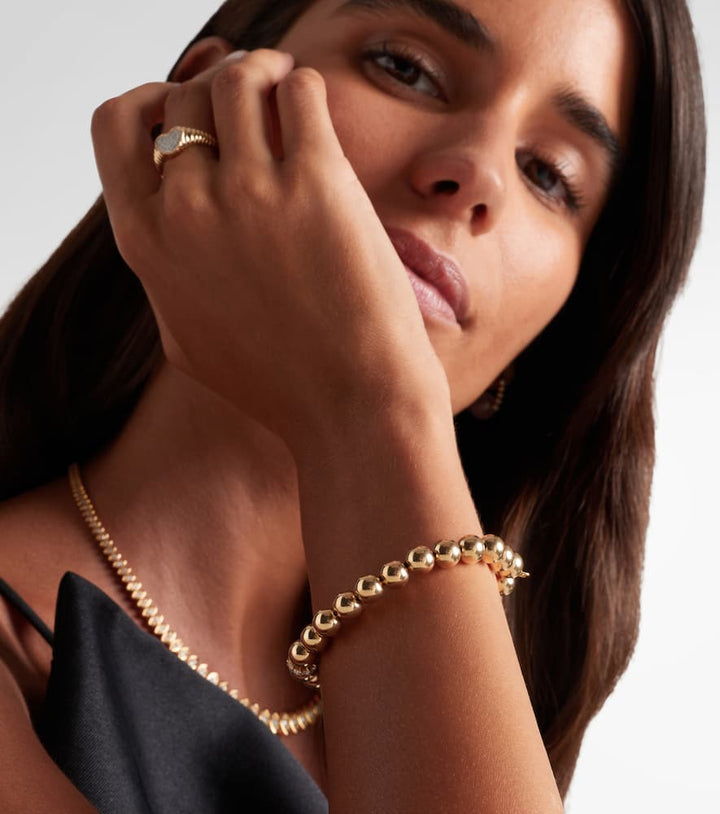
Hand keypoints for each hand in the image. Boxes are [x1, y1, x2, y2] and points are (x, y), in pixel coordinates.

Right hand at [91, 49, 449, 452]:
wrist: (349, 408)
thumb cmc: (278, 382)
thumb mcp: (187, 335)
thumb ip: (168, 270)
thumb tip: (170, 216)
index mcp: (147, 242)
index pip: (116, 125)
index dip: (151, 102)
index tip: (185, 107)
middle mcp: (187, 210)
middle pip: (187, 96)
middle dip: (218, 89)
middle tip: (254, 101)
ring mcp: (250, 194)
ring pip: (238, 80)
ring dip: (262, 73)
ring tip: (286, 88)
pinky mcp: (317, 184)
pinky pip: (301, 91)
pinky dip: (305, 85)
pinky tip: (314, 107)